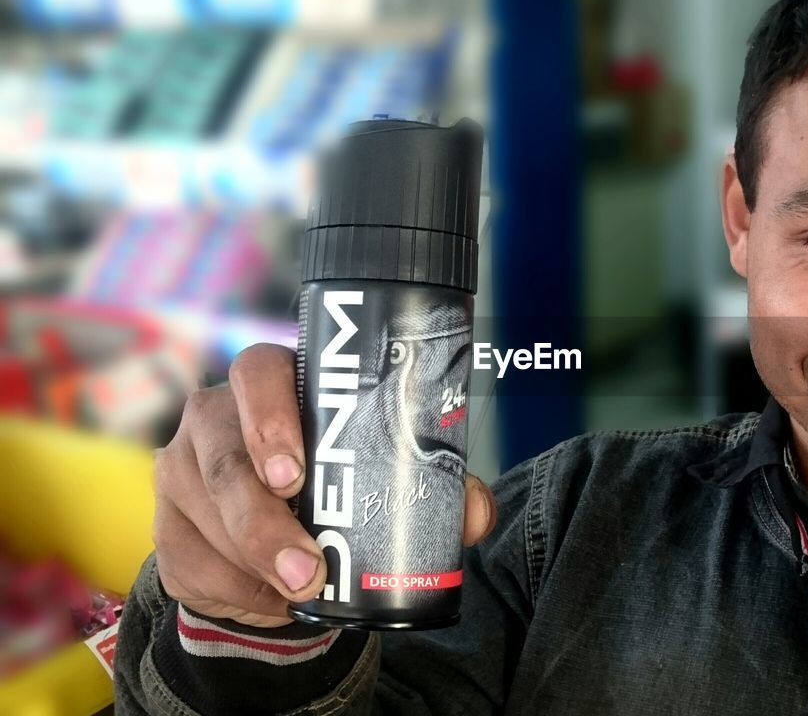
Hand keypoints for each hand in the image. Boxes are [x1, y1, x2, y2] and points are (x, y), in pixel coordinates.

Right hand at [152, 343, 496, 627]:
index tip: (295, 472)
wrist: (289, 547)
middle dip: (261, 514)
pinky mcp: (167, 528)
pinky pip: (188, 560)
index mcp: (272, 385)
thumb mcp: (387, 479)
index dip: (269, 414)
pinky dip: (237, 590)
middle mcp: (216, 418)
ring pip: (203, 512)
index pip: (257, 372)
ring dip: (253, 559)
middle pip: (223, 455)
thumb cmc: (341, 489)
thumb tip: (474, 514)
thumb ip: (433, 489)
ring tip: (301, 589)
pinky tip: (273, 602)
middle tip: (306, 560)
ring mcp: (182, 470)